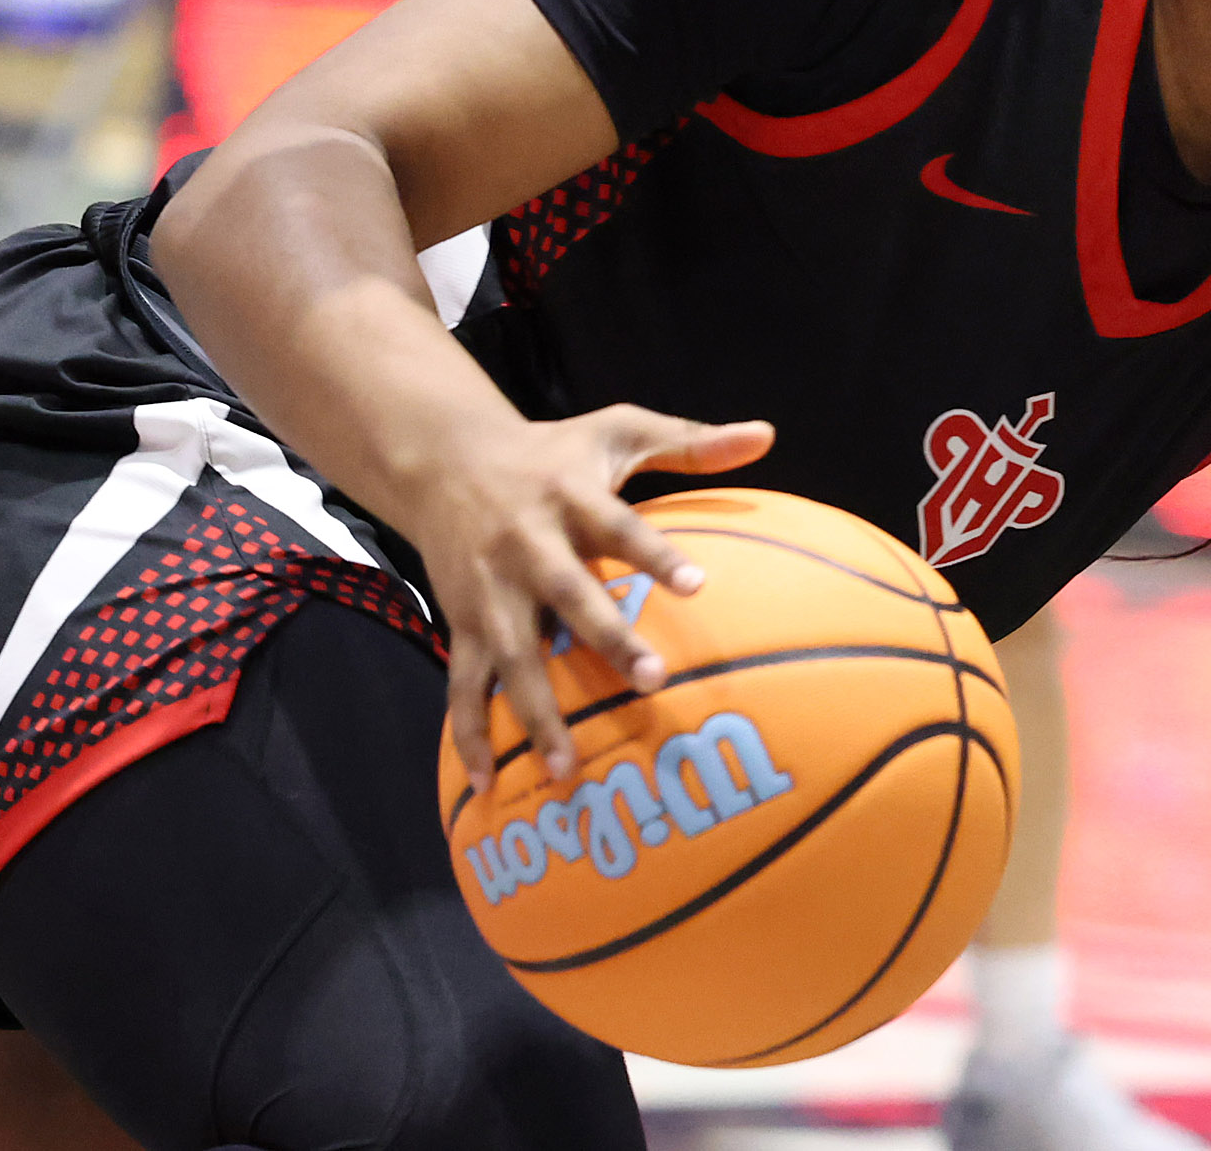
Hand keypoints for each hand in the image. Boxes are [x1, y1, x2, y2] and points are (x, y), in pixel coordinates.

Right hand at [417, 403, 772, 791]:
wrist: (444, 458)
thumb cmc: (553, 451)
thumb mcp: (618, 429)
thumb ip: (691, 441)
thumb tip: (767, 435)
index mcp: (571, 497)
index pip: (622, 526)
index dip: (657, 555)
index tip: (699, 585)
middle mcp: (528, 546)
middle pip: (569, 595)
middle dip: (607, 639)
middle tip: (654, 681)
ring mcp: (489, 590)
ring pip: (511, 655)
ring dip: (536, 712)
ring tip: (566, 767)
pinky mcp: (460, 620)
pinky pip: (462, 682)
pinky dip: (467, 732)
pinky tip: (484, 781)